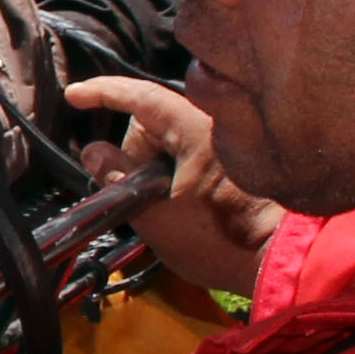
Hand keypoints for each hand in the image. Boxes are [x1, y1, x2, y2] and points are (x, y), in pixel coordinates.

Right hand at [68, 74, 282, 301]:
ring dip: (155, 169)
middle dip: (134, 154)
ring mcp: (227, 143)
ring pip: (171, 142)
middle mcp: (213, 125)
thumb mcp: (154, 214)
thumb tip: (93, 152)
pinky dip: (175, 173)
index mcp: (193, 128)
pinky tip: (182, 206)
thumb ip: (117, 178)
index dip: (102, 93)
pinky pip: (190, 155)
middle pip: (152, 123)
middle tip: (137, 198)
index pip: (139, 96)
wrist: (280, 260)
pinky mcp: (235, 163)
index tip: (74, 96)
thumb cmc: (219, 239)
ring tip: (166, 211)